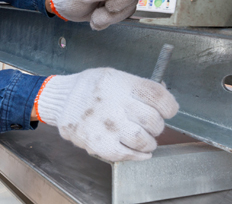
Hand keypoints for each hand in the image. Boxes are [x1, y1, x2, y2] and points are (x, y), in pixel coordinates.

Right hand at [35, 68, 178, 161]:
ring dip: (149, 141)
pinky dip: (138, 155)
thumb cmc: (89, 88)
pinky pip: (127, 155)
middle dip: (157, 124)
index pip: (158, 96)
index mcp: (120, 84)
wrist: (61, 100)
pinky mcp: (100, 144)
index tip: (168, 110)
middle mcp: (114, 104)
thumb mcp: (113, 76)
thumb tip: (164, 96)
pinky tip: (140, 151)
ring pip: (143, 140)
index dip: (169, 106)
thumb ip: (137, 86)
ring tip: (145, 138)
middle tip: (151, 124)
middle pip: (153, 120)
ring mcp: (107, 126)